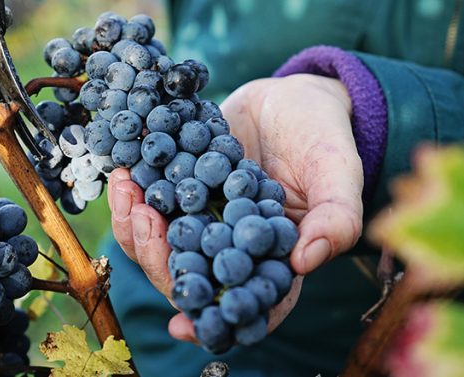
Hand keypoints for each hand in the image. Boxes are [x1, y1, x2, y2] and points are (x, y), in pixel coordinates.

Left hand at [108, 73, 363, 342]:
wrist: (290, 99)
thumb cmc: (323, 139)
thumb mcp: (339, 171)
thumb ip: (336, 217)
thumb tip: (305, 261)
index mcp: (274, 263)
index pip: (247, 310)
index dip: (216, 325)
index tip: (183, 325)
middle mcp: (231, 254)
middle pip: (191, 282)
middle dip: (161, 263)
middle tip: (148, 222)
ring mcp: (201, 228)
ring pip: (161, 252)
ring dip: (137, 232)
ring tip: (130, 192)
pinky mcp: (180, 201)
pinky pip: (149, 213)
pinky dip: (131, 202)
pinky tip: (124, 176)